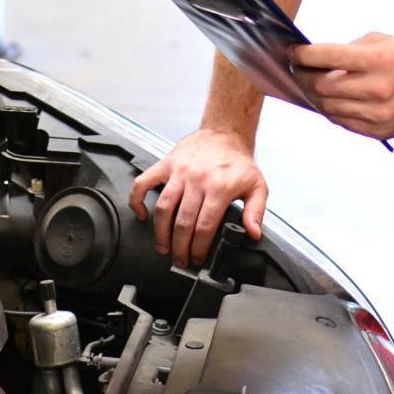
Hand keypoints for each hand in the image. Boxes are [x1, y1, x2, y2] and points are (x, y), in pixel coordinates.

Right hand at [128, 127, 267, 267]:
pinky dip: (137, 200)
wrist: (224, 133)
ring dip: (160, 232)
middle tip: (180, 260)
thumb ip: (256, 211)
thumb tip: (253, 233)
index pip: (204, 226)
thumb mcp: (257, 186)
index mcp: (219, 187)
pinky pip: (144, 182)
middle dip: (179, 247)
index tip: (197, 259)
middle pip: (182, 222)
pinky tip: (141, 214)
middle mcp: (197, 180)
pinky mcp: (166, 164)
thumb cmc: (237, 162)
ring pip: (163, 208)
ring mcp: (178, 171)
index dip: (198, 248)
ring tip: (163, 247)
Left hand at [290, 33, 393, 139]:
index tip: (293, 53)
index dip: (303, 55)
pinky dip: (330, 110)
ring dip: (313, 95)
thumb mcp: (381, 41)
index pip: (326, 57)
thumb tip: (317, 59)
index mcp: (378, 60)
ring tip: (310, 84)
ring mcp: (378, 113)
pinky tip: (328, 99)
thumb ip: (349, 49)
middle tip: (297, 69)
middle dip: (302, 76)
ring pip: (327, 107)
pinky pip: (342, 122)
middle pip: (321, 86)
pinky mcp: (378, 131)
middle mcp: (377, 88)